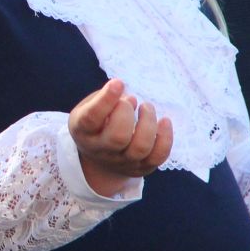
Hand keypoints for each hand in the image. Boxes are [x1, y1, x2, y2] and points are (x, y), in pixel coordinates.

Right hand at [69, 79, 172, 196]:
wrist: (101, 160)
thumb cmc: (97, 124)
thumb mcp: (90, 108)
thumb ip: (106, 99)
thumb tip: (131, 100)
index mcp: (84, 131)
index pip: (92, 118)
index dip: (106, 99)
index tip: (118, 83)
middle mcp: (101, 150)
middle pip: (118, 137)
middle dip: (127, 112)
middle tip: (131, 100)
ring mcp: (123, 162)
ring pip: (140, 147)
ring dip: (148, 122)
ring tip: (146, 107)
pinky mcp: (142, 168)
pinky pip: (158, 156)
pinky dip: (166, 137)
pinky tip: (164, 121)